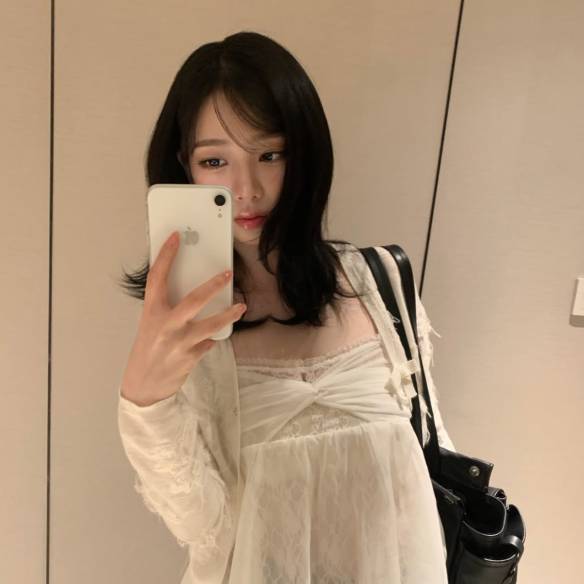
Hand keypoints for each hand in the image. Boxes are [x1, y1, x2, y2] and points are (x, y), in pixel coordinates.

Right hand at [120, 231, 244, 406]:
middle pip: (194, 299)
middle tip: (228, 273)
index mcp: (151, 312)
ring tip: (240, 307)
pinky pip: (209, 343)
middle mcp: (165, 325)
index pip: (157, 277)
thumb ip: (166, 309)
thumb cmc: (147, 351)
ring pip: (211, 324)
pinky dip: (212, 338)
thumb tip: (191, 291)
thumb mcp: (150, 325)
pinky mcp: (190, 357)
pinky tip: (213, 338)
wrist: (143, 386)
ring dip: (229, 315)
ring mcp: (179, 342)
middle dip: (214, 285)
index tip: (176, 237)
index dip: (166, 255)